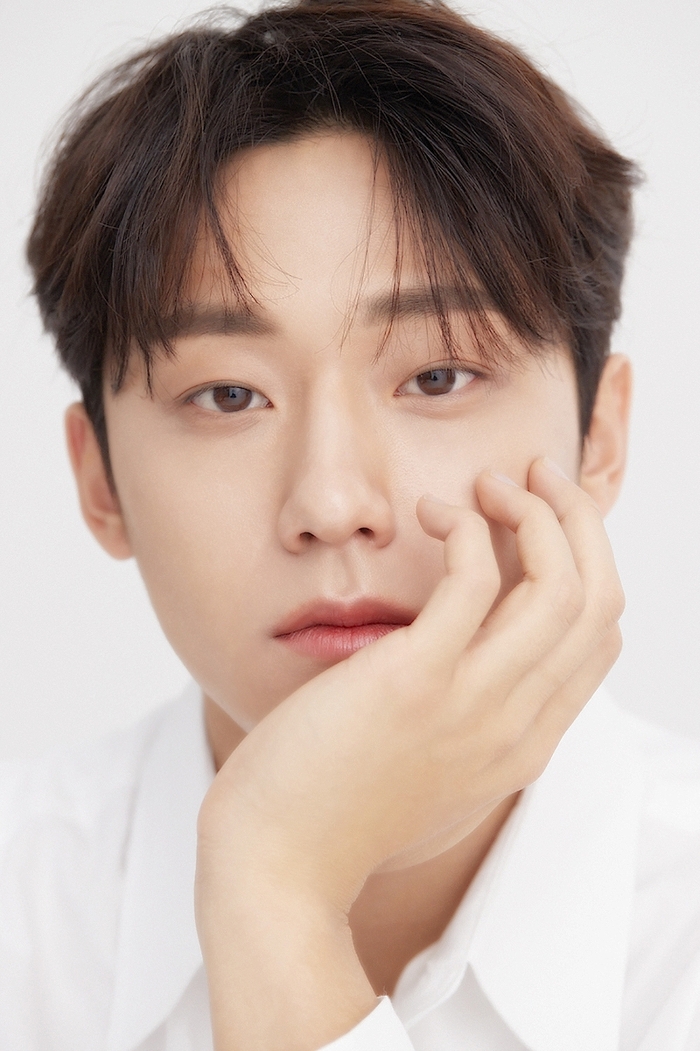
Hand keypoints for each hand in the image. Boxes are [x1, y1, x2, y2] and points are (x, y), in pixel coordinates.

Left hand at [195, 458, 622, 1048]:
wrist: (277, 866)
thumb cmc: (338, 810)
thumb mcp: (430, 771)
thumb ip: (465, 721)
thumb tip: (460, 655)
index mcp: (523, 745)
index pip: (598, 641)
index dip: (585, 566)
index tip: (544, 524)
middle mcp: (515, 725)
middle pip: (597, 601)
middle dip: (578, 522)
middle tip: (534, 477)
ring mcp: (472, 705)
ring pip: (558, 585)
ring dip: (534, 512)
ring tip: (489, 484)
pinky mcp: (414, 681)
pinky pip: (474, 578)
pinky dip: (467, 527)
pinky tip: (433, 512)